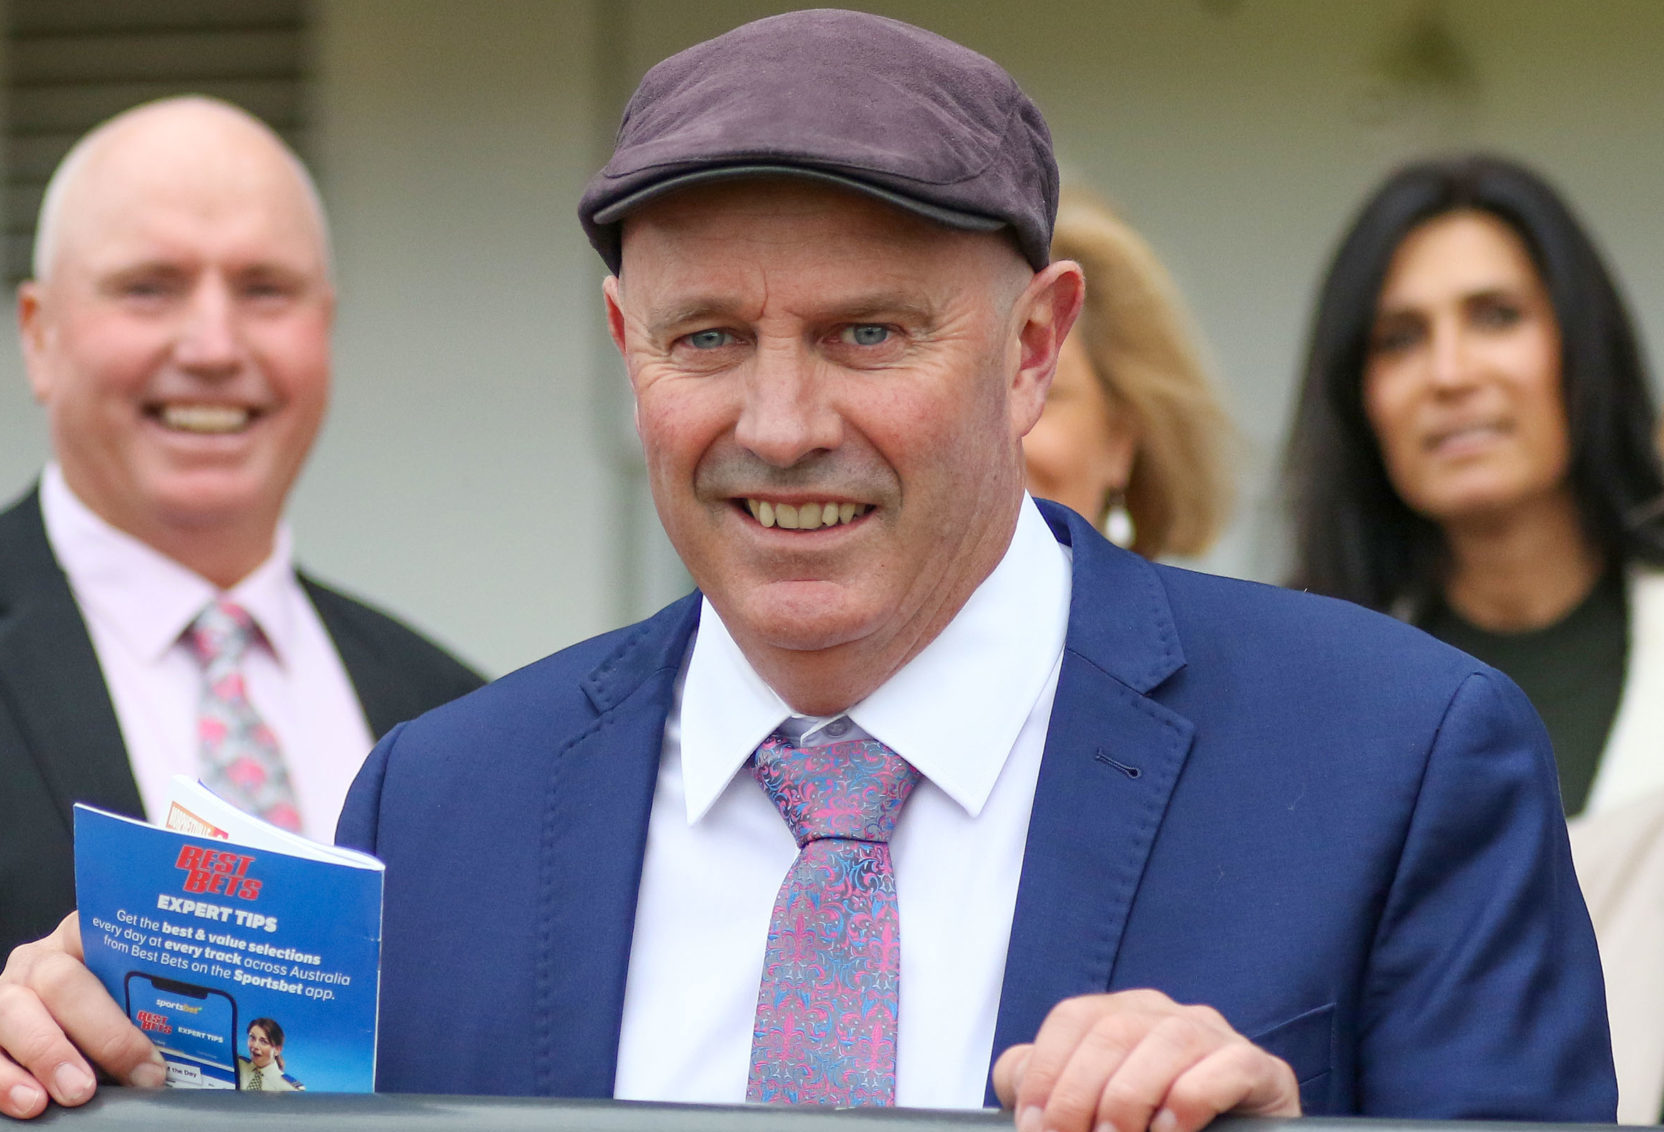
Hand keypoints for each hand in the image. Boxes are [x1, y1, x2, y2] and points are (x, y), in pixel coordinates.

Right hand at [0, 913, 166, 1117]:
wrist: (68, 1019)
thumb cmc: (113, 1008)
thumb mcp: (132, 996)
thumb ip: (156, 1008)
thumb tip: (207, 1047)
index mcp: (84, 939)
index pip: (107, 935)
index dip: (138, 978)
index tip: (158, 1033)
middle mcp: (39, 962)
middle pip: (59, 982)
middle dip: (95, 1032)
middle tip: (123, 1074)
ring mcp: (6, 996)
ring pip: (10, 1015)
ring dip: (45, 1056)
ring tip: (70, 1093)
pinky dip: (5, 1080)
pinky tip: (30, 1101)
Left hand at [993, 990, 1300, 1131]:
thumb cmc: (1151, 1131)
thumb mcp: (1093, 1107)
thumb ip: (1050, 1089)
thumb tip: (1017, 1088)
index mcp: (1124, 1013)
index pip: (1073, 1017)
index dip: (1044, 1070)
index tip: (1032, 1125)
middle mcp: (1168, 1014)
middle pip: (1112, 1030)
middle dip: (1078, 1095)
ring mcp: (1216, 1036)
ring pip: (1165, 1042)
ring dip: (1128, 1100)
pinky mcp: (1259, 1068)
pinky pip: (1222, 1068)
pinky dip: (1187, 1102)